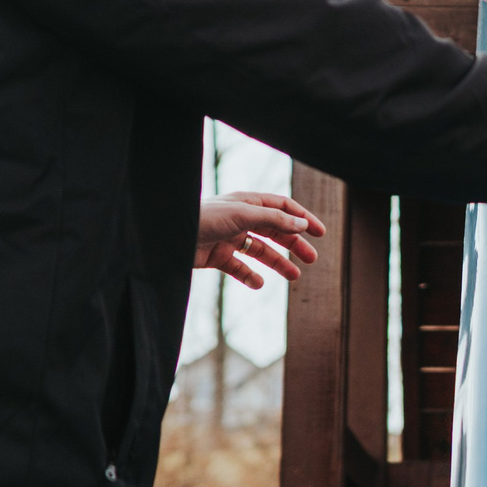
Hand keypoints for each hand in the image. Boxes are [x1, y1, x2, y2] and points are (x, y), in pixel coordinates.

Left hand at [196, 191, 322, 288]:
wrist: (166, 235)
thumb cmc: (204, 217)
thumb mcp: (244, 215)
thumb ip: (274, 219)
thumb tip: (302, 223)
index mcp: (248, 202)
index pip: (282, 208)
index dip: (302, 218)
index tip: (320, 233)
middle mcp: (240, 218)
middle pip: (274, 230)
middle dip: (294, 244)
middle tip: (311, 259)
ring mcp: (229, 238)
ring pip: (260, 251)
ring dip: (277, 262)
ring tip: (294, 277)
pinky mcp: (216, 256)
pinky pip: (238, 267)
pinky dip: (250, 276)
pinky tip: (259, 284)